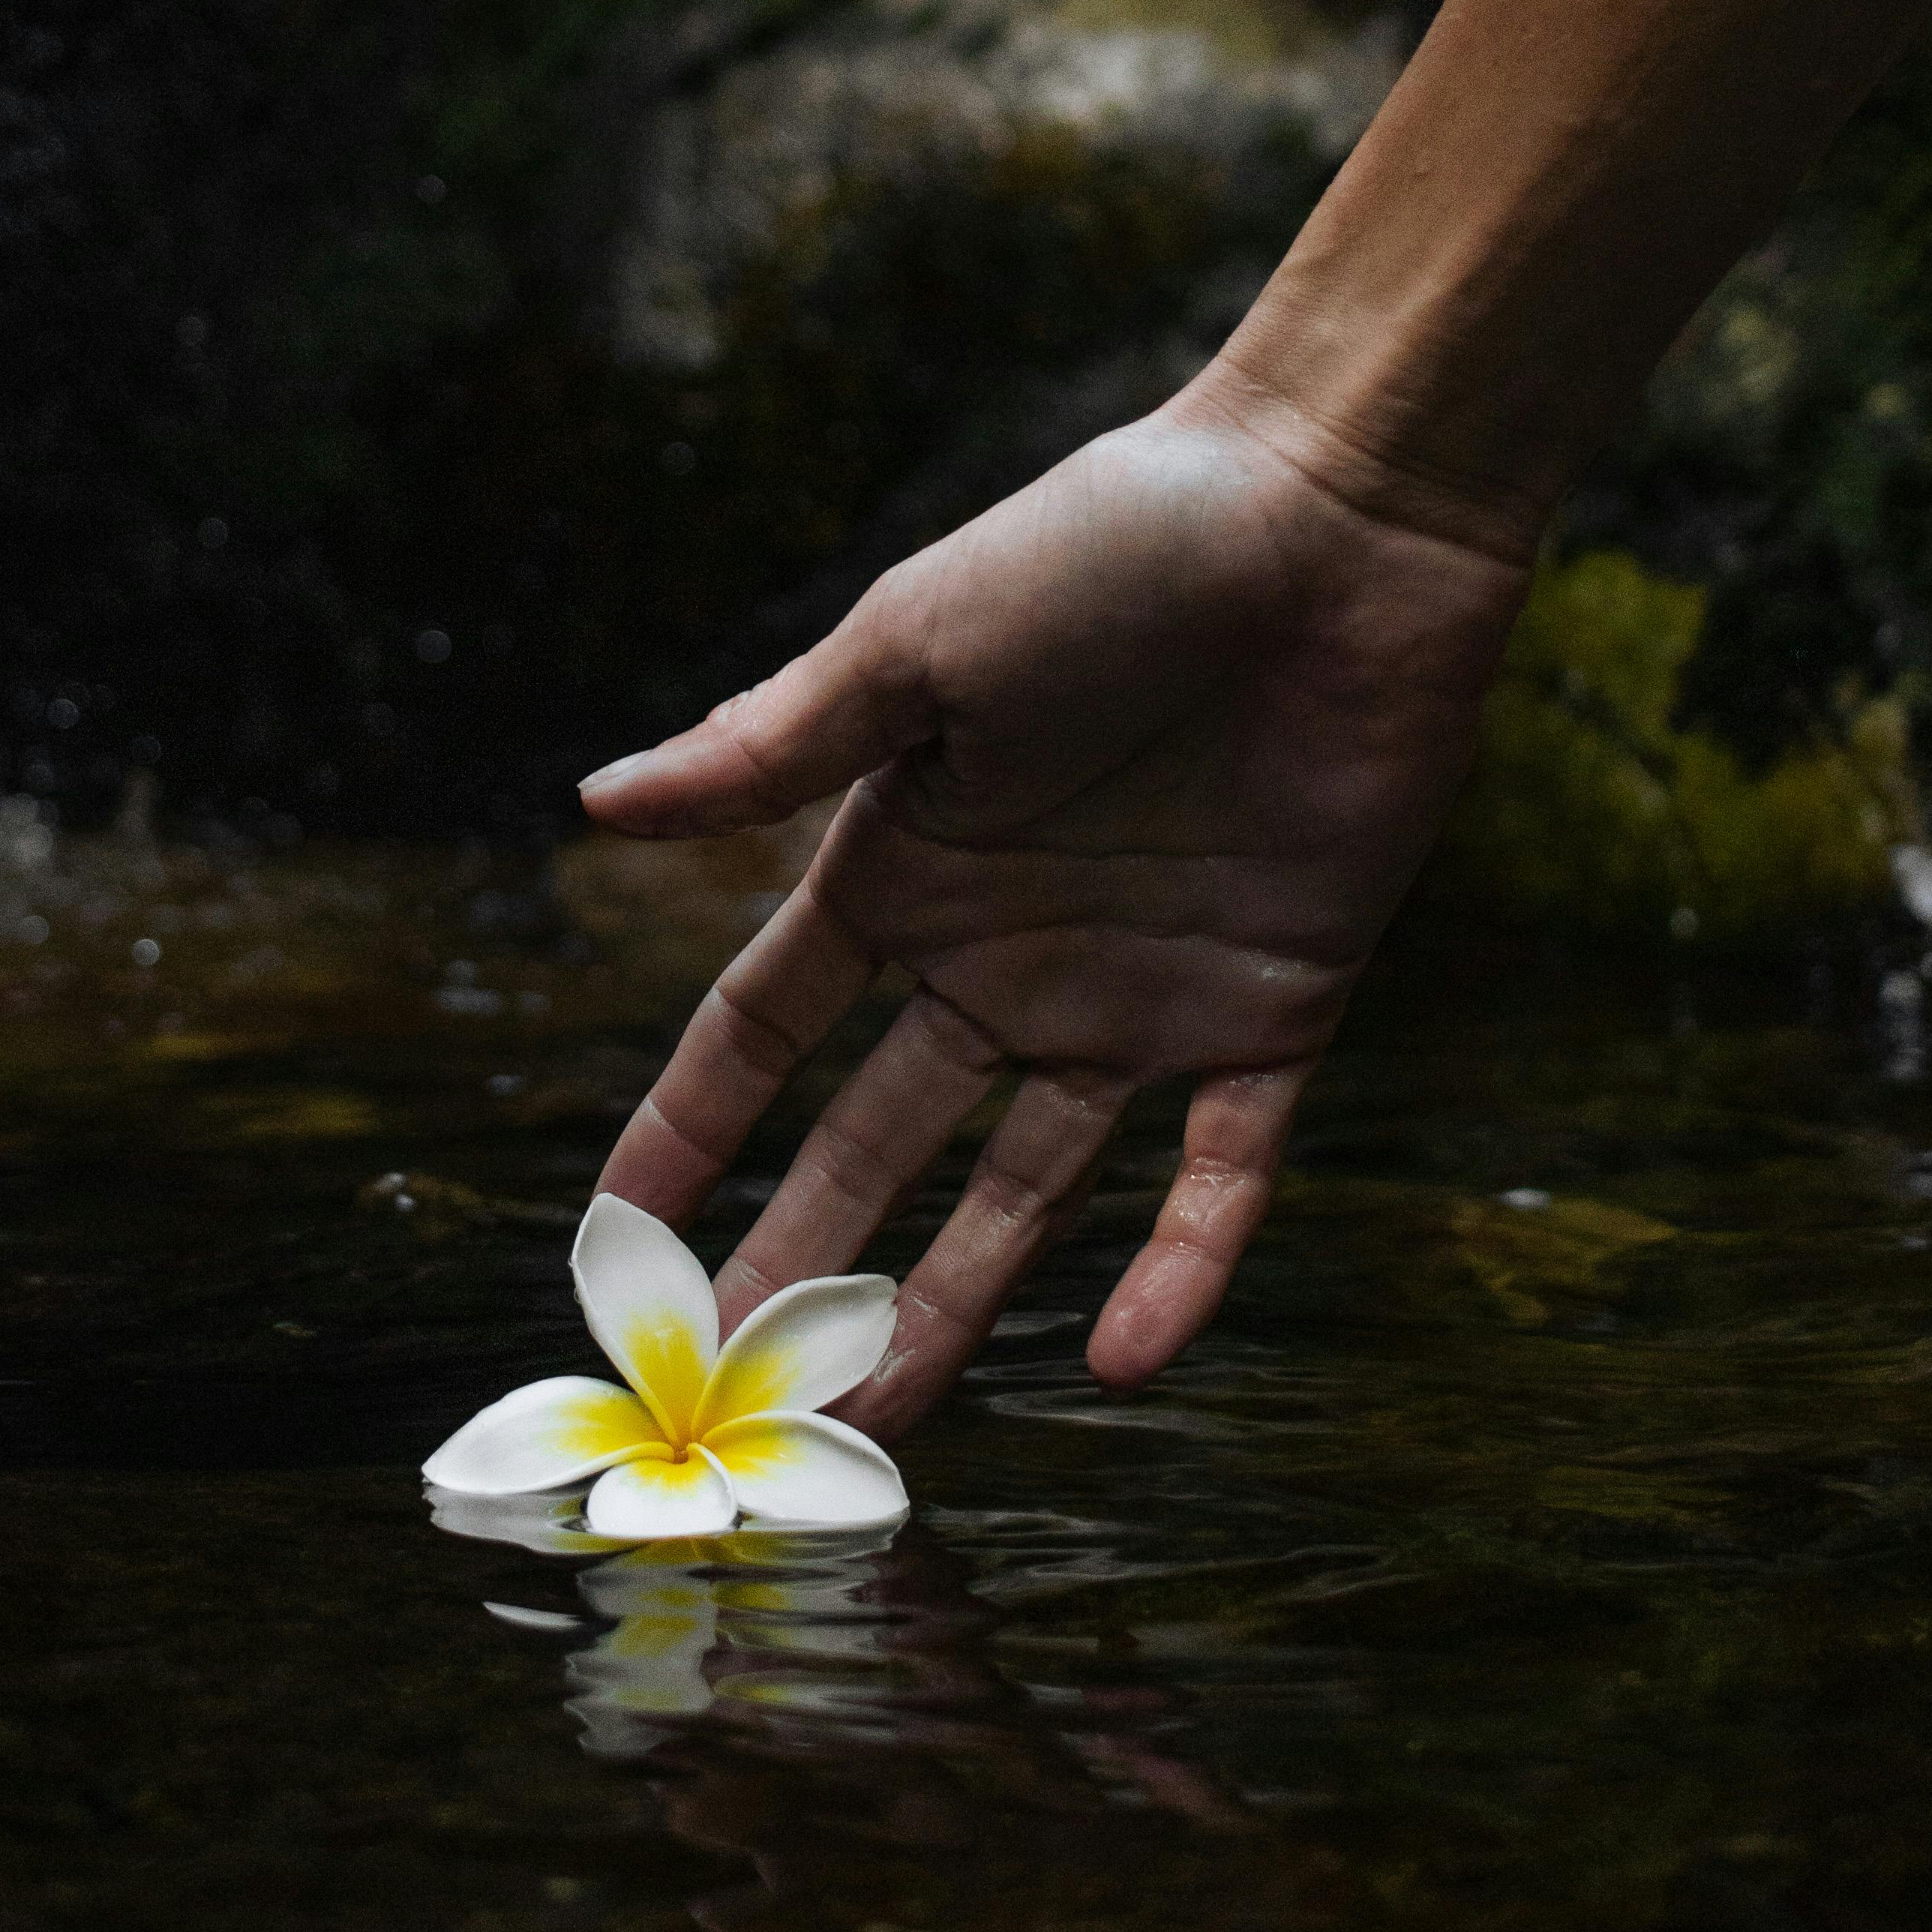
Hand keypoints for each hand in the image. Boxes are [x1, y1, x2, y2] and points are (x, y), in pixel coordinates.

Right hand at [576, 384, 1534, 1436]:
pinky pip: (1225, 1175)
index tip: (616, 1239)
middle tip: (734, 1389)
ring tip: (885, 1415)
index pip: (767, 1028)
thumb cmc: (1115, 542)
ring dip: (959, 1297)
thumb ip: (773, 744)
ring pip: (1028, 1189)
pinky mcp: (1273, 1009)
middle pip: (879, 1141)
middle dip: (802, 1260)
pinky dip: (1184, 1269)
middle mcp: (1008, 951)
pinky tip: (1122, 1361)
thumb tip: (596, 804)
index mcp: (909, 862)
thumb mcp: (917, 642)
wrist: (1336, 516)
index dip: (694, 1129)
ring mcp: (1139, 993)